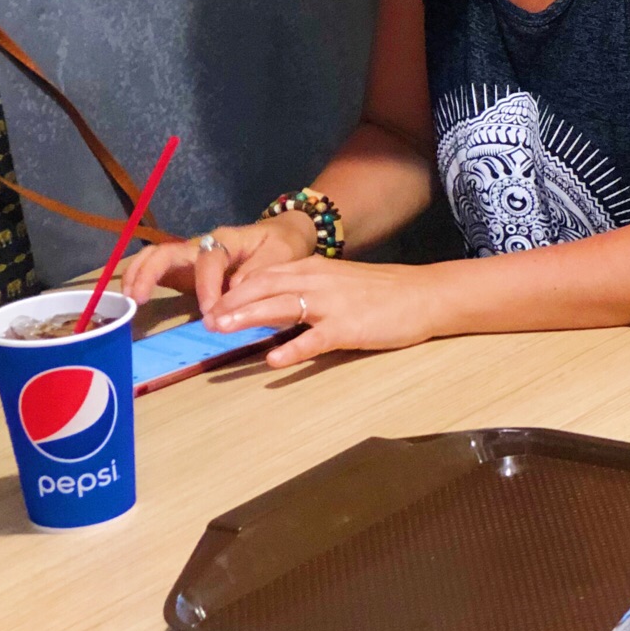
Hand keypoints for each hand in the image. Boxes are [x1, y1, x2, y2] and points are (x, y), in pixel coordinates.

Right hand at [123, 214, 316, 319]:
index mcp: (228, 239)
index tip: (210, 312)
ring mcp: (191, 255)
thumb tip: (233, 289)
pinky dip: (141, 279)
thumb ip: (258, 270)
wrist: (282, 236)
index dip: (206, 285)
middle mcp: (204, 243)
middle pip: (168, 251)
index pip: (209, 259)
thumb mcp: (281, 255)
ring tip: (127, 300)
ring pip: (156, 256)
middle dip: (150, 273)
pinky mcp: (185, 268)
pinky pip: (157, 268)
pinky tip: (131, 298)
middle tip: (137, 299)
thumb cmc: (282, 246)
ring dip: (138, 275)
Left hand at [206, 256, 445, 367]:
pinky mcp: (348, 328)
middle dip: (230, 304)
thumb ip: (307, 290)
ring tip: (221, 331)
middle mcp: (317, 281)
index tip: (210, 307)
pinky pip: (314, 339)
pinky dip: (292, 350)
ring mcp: (332, 304)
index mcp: (313, 269)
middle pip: (263, 288)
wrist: (425, 294)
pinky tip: (273, 361)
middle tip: (204, 322)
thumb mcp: (339, 281)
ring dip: (248, 318)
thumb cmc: (383, 291)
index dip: (233, 291)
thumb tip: (271, 307)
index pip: (262, 275)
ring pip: (281, 308)